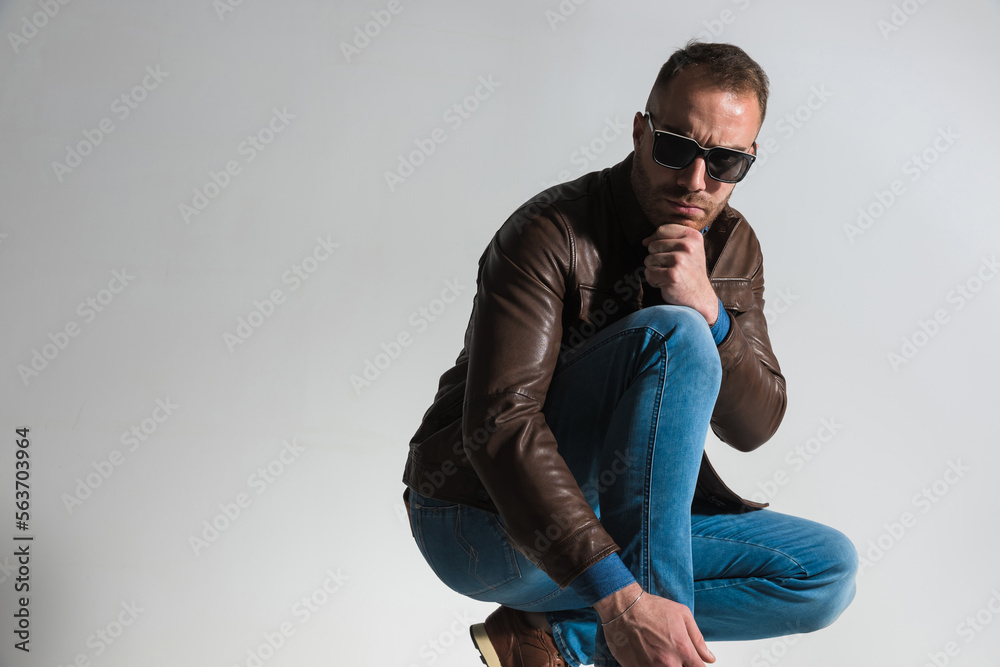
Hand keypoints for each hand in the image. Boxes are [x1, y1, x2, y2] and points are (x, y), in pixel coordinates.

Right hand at [595, 584, 714, 666]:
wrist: (622, 608)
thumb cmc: (651, 608)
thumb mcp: (682, 615)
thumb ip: (698, 639)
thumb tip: (709, 658)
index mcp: (682, 649)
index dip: (697, 666)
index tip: (694, 663)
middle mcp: (668, 662)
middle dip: (681, 665)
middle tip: (675, 655)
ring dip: (666, 666)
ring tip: (660, 653)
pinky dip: (650, 666)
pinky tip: (648, 656)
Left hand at [642, 224, 717, 324]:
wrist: (699, 296)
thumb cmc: (690, 272)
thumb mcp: (688, 249)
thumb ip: (669, 239)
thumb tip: (645, 241)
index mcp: (693, 236)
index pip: (662, 230)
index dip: (656, 240)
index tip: (664, 251)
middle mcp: (687, 246)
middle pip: (653, 245)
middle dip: (657, 258)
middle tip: (672, 267)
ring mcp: (680, 261)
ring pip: (649, 259)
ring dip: (655, 270)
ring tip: (670, 275)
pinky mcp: (672, 275)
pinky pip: (649, 273)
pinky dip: (654, 280)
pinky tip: (666, 283)